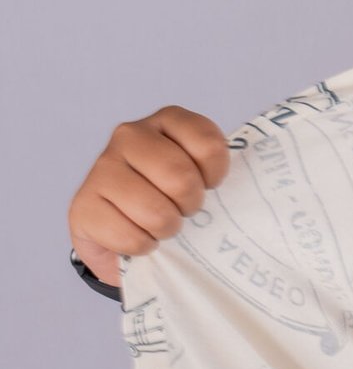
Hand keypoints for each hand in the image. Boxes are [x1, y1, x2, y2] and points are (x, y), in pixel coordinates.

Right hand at [67, 106, 230, 285]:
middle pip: (180, 177)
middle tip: (183, 210)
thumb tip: (254, 201)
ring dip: (166, 230)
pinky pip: (129, 236)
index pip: (209, 144)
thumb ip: (220, 174)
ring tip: (162, 226)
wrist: (126, 235)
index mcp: (168, 121)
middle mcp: (131, 135)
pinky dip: (142, 247)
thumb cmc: (174, 201)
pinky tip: (139, 239)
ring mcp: (102, 167)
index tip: (208, 186)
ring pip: (155, 210)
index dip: (216, 176)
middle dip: (190, 206)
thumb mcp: (202, 179)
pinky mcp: (83, 204)